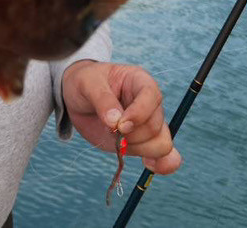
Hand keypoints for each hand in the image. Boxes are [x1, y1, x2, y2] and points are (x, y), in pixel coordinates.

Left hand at [61, 60, 181, 174]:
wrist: (79, 98)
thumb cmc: (86, 83)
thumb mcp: (88, 83)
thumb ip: (102, 100)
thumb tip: (116, 123)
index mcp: (140, 81)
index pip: (152, 96)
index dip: (139, 113)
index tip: (119, 125)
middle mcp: (150, 103)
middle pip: (155, 126)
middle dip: (131, 135)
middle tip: (110, 130)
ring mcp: (148, 124)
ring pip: (161, 144)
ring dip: (137, 148)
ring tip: (117, 141)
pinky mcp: (143, 143)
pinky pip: (166, 156)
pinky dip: (162, 164)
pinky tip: (149, 164)